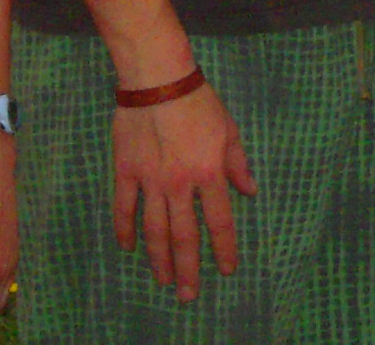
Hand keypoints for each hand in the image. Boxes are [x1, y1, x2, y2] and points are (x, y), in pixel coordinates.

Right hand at [110, 83, 256, 302]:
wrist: (158, 79)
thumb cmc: (198, 100)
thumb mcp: (228, 129)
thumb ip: (237, 163)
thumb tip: (250, 190)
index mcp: (209, 173)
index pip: (219, 222)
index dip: (224, 248)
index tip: (227, 270)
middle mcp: (180, 184)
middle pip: (184, 237)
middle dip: (189, 269)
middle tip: (189, 295)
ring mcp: (150, 180)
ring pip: (154, 230)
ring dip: (159, 259)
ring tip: (164, 280)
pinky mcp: (126, 171)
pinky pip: (124, 208)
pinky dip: (125, 230)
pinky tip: (128, 247)